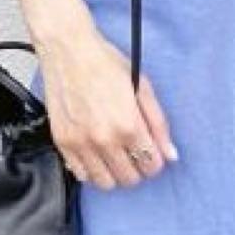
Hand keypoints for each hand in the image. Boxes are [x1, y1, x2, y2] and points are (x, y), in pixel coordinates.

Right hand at [34, 21, 178, 189]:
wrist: (69, 51)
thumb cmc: (105, 64)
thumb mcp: (142, 87)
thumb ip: (158, 124)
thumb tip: (171, 154)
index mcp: (128, 125)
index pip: (151, 165)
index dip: (156, 160)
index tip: (152, 151)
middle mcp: (104, 139)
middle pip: (130, 178)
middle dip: (138, 167)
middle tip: (135, 150)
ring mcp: (81, 144)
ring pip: (106, 183)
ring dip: (115, 172)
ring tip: (116, 154)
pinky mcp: (62, 143)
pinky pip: (81, 175)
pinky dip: (92, 170)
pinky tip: (97, 153)